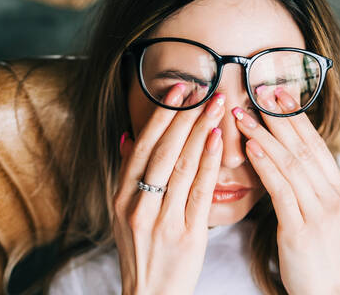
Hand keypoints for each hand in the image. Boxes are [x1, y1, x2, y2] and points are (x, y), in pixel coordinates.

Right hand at [112, 83, 225, 294]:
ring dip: (200, 130)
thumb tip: (128, 136)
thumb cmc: (143, 251)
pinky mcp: (186, 234)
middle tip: (204, 89)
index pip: (142, 146)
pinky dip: (207, 162)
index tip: (178, 89)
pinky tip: (217, 140)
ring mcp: (161, 220)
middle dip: (184, 116)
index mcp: (121, 197)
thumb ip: (127, 174)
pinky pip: (198, 191)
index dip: (161, 115)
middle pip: (162, 151)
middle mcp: (137, 206)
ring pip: (181, 166)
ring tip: (216, 105)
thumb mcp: (124, 213)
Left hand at [231, 86, 339, 293]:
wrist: (328, 291)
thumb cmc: (316, 251)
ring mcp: (321, 213)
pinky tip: (250, 147)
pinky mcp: (302, 230)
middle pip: (304, 147)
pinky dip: (265, 164)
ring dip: (265, 135)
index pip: (315, 144)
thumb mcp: (318, 212)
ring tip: (243, 115)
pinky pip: (281, 190)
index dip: (295, 116)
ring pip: (291, 164)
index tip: (276, 92)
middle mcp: (335, 196)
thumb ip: (307, 184)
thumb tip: (283, 152)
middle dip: (279, 117)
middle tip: (257, 90)